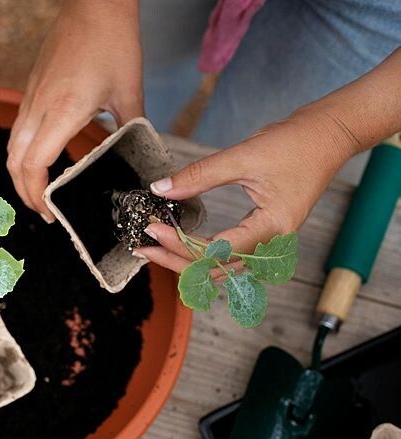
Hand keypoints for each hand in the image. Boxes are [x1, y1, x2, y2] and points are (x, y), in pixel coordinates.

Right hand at [7, 0, 142, 222]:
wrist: (94, 4)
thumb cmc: (113, 42)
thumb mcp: (129, 91)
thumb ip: (132, 128)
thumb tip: (144, 155)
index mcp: (62, 111)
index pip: (35, 165)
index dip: (38, 195)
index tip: (52, 212)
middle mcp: (39, 107)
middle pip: (14, 162)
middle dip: (24, 192)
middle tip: (44, 210)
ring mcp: (31, 97)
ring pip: (11, 146)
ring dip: (19, 174)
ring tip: (38, 191)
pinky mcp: (31, 88)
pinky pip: (18, 129)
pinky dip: (22, 153)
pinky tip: (40, 158)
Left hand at [136, 110, 357, 273]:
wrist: (328, 135)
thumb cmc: (295, 143)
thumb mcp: (243, 156)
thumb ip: (199, 175)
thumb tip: (160, 189)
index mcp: (272, 228)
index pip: (217, 250)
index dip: (180, 243)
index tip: (152, 228)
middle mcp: (273, 245)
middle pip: (217, 270)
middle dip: (176, 261)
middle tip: (143, 247)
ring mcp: (271, 244)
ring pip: (222, 269)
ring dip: (187, 264)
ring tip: (156, 249)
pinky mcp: (265, 237)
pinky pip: (230, 259)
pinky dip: (203, 258)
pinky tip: (181, 247)